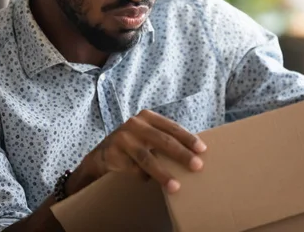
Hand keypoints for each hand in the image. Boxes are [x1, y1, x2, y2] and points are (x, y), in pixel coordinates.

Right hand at [69, 110, 205, 194]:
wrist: (101, 155)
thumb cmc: (133, 144)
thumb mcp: (147, 135)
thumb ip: (164, 139)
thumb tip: (194, 154)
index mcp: (147, 116)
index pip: (172, 127)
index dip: (188, 138)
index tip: (202, 150)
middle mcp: (134, 124)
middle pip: (163, 141)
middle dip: (181, 154)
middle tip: (197, 166)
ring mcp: (122, 138)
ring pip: (147, 158)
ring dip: (163, 173)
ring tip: (175, 186)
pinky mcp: (112, 153)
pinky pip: (133, 169)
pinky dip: (143, 177)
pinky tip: (149, 182)